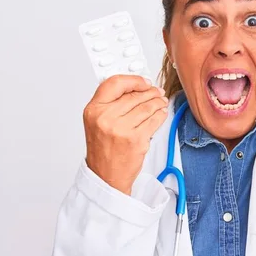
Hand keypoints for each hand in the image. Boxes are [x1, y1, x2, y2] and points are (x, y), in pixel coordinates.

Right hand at [83, 75, 168, 194]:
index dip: (133, 80)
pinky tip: (161, 113)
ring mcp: (121, 129)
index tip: (143, 81)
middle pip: (135, 95)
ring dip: (158, 102)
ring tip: (161, 102)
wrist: (106, 175)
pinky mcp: (137, 140)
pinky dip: (161, 115)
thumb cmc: (103, 149)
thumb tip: (133, 87)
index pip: (115, 83)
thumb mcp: (97, 122)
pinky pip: (154, 120)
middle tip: (157, 92)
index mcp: (94, 110)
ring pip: (147, 107)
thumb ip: (111, 103)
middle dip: (150, 92)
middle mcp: (105, 118)